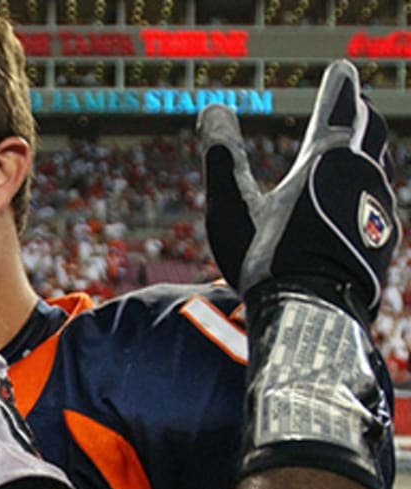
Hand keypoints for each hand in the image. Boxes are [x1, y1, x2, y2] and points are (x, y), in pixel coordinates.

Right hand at [199, 59, 399, 321]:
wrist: (312, 314)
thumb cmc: (267, 260)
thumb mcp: (232, 206)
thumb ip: (222, 156)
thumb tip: (211, 109)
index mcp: (325, 161)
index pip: (338, 108)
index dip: (339, 86)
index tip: (341, 69)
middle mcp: (361, 177)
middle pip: (369, 132)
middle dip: (359, 114)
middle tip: (353, 102)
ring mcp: (377, 209)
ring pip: (377, 167)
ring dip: (366, 152)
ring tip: (356, 149)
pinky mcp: (382, 239)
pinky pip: (377, 202)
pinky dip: (366, 189)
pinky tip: (357, 203)